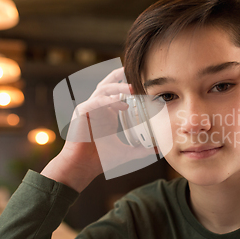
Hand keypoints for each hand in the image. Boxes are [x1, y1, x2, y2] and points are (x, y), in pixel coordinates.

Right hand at [42, 67, 152, 191]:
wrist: (83, 167)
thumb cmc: (100, 159)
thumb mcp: (126, 153)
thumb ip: (142, 150)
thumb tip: (158, 150)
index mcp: (107, 113)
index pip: (117, 93)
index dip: (128, 86)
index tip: (143, 83)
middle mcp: (98, 108)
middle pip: (108, 85)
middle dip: (119, 76)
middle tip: (135, 71)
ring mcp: (89, 108)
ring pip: (103, 89)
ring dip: (118, 87)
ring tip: (132, 89)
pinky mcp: (81, 112)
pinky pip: (95, 101)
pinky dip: (108, 101)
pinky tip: (122, 105)